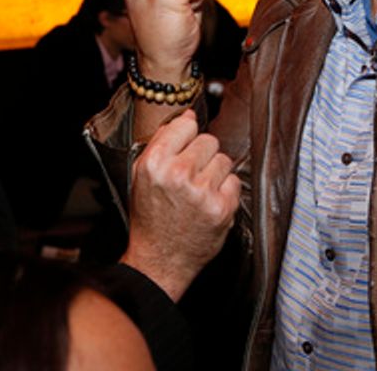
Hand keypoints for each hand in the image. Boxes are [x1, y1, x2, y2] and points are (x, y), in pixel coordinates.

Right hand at [121, 110, 239, 300]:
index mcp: (155, 163)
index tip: (184, 147)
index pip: (186, 124)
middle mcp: (178, 174)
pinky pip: (234, 181)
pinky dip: (225, 191)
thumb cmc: (151, 218)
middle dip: (202, 156)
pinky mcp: (222, 208)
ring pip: (224, 159)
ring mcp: (202, 191)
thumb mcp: (142, 176)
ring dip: (215, 173)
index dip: (186, 136)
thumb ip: (162, 142)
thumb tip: (188, 117)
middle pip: (208, 140)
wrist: (160, 260)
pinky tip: (209, 202)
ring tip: (199, 191)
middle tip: (190, 176)